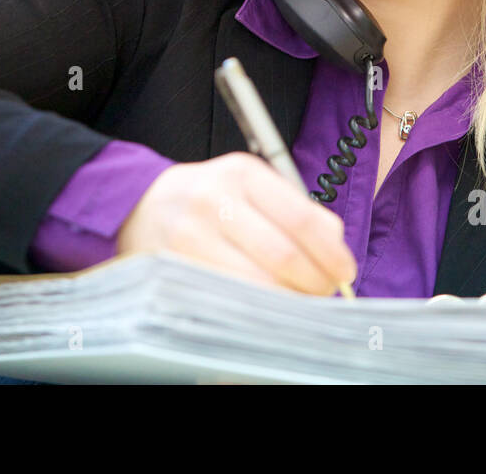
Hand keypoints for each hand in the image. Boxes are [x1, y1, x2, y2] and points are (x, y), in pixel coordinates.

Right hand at [115, 152, 356, 295]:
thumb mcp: (249, 186)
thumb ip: (293, 208)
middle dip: (315, 283)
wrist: (140, 205)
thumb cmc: (208, 199)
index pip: (301, 217)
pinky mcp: (174, 268)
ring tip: (300, 304)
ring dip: (290, 302)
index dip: (331, 252)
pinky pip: (229, 298)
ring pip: (257, 283)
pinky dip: (257, 311)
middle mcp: (215, 200)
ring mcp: (190, 236)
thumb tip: (335, 246)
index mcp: (242, 173)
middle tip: (325, 294)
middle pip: (283, 255)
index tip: (345, 271)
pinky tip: (268, 310)